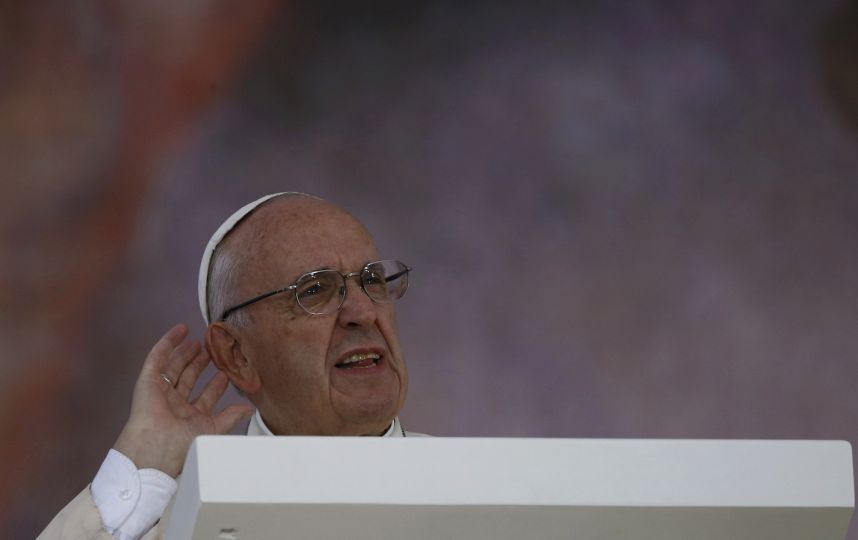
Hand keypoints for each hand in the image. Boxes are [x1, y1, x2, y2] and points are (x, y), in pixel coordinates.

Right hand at [113, 324, 253, 476]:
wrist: (156, 446)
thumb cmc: (181, 444)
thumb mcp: (213, 428)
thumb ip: (231, 416)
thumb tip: (250, 409)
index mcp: (189, 418)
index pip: (205, 397)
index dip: (216, 386)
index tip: (226, 374)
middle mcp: (174, 405)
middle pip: (189, 379)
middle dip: (200, 366)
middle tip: (212, 352)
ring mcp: (160, 392)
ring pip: (175, 367)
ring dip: (187, 353)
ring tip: (199, 342)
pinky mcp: (147, 380)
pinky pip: (158, 358)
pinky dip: (168, 343)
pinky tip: (180, 331)